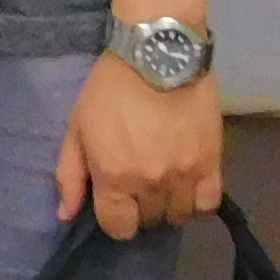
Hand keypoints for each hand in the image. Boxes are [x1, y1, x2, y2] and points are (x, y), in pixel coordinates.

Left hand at [54, 57, 223, 240]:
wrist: (157, 52)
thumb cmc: (111, 87)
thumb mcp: (78, 127)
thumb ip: (70, 175)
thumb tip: (67, 216)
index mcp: (114, 177)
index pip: (118, 227)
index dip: (116, 219)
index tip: (118, 202)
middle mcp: (149, 183)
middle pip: (149, 220)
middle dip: (141, 207)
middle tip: (140, 182)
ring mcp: (183, 175)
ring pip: (178, 215)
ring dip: (169, 204)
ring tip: (165, 182)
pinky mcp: (211, 162)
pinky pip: (208, 203)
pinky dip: (198, 200)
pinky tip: (188, 183)